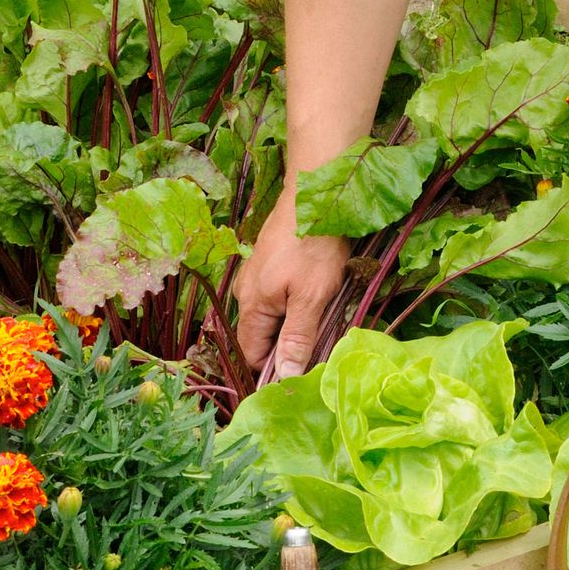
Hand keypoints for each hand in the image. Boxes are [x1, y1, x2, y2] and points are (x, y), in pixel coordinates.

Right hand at [233, 188, 348, 377]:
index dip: (274, 369)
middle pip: (261, 336)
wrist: (315, 194)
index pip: (251, 354)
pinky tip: (317, 295)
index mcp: (250, 305)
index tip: (302, 373)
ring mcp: (255, 277)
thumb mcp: (311, 298)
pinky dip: (295, 304)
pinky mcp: (268, 264)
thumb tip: (284, 376)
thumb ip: (297, 338)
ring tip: (323, 315)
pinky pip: (277, 297)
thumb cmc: (313, 245)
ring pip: (272, 316)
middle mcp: (245, 293)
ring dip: (295, 324)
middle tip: (321, 342)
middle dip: (288, 345)